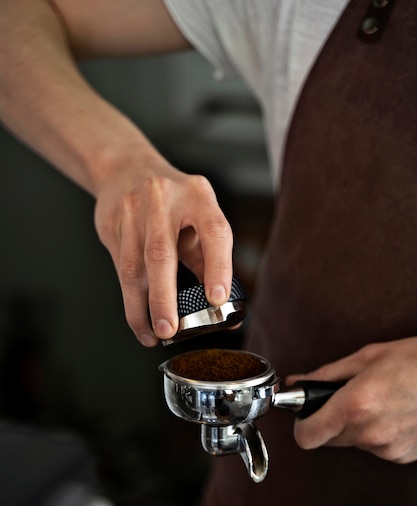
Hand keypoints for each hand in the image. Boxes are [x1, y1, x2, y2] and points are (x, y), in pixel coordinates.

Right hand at [94, 152, 232, 346]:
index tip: (217, 298)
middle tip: (170, 329)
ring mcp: (132, 211)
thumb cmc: (172, 201)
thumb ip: (209, 256)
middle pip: (161, 254)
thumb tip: (219, 302)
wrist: (126, 168)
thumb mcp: (198, 217)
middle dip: (164, 297)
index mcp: (198, 196)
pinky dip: (129, 298)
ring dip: (141, 306)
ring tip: (152, 334)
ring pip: (133, 266)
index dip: (218, 266)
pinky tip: (139, 318)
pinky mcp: (111, 224)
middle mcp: (163, 200)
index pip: (213, 232)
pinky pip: (120, 268)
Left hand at [286, 337, 416, 462]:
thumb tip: (298, 382)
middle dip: (329, 420)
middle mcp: (369, 433)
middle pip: (327, 440)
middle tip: (346, 398)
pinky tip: (393, 413)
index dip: (302, 424)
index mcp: (355, 405)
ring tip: (378, 400)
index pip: (307, 436)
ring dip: (356, 426)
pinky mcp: (403, 456)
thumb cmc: (416, 361)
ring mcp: (388, 448)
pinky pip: (376, 447)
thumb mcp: (366, 357)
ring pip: (353, 442)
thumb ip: (326, 374)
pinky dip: (377, 432)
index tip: (305, 414)